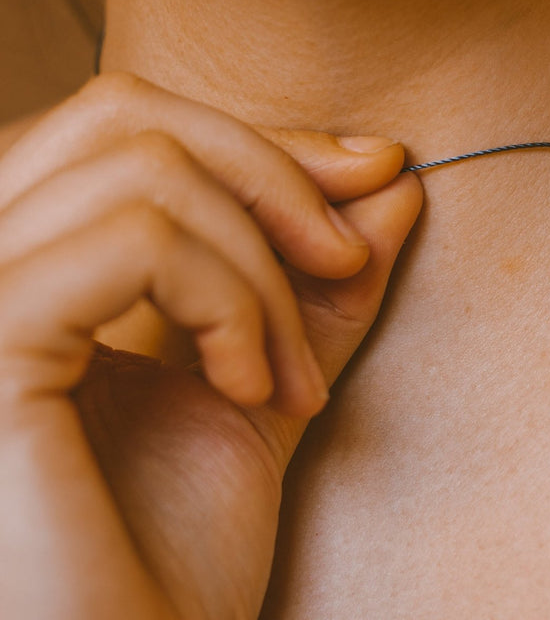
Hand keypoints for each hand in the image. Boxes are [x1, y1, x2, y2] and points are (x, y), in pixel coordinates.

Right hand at [0, 73, 422, 618]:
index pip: (133, 131)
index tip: (377, 173)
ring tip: (288, 380)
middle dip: (273, 172)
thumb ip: (319, 283)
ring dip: (260, 269)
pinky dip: (227, 301)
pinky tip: (249, 393)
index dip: (268, 143)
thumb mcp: (270, 383)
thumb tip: (390, 176)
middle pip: (125, 115)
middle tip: (348, 258)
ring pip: (141, 168)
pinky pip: (132, 242)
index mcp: (29, 270)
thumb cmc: (174, 558)